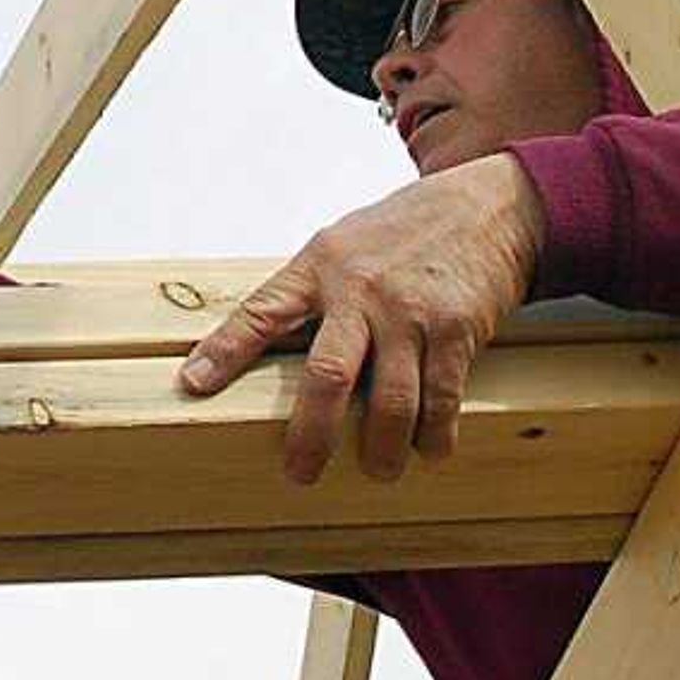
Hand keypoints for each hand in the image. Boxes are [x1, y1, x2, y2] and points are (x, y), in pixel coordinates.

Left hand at [174, 154, 545, 485]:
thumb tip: (260, 348)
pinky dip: (435, 432)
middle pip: (326, 375)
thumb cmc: (403, 232)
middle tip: (300, 473)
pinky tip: (429, 449)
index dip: (223, 352)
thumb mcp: (341, 246)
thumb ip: (307, 293)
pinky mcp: (456, 329)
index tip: (193, 386)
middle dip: (311, 434)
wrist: (486, 206)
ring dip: (381, 448)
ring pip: (390, 399)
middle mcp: (360, 290)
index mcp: (318, 268)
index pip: (260, 313)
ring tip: (377, 471)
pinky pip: (441, 396)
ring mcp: (409, 312)